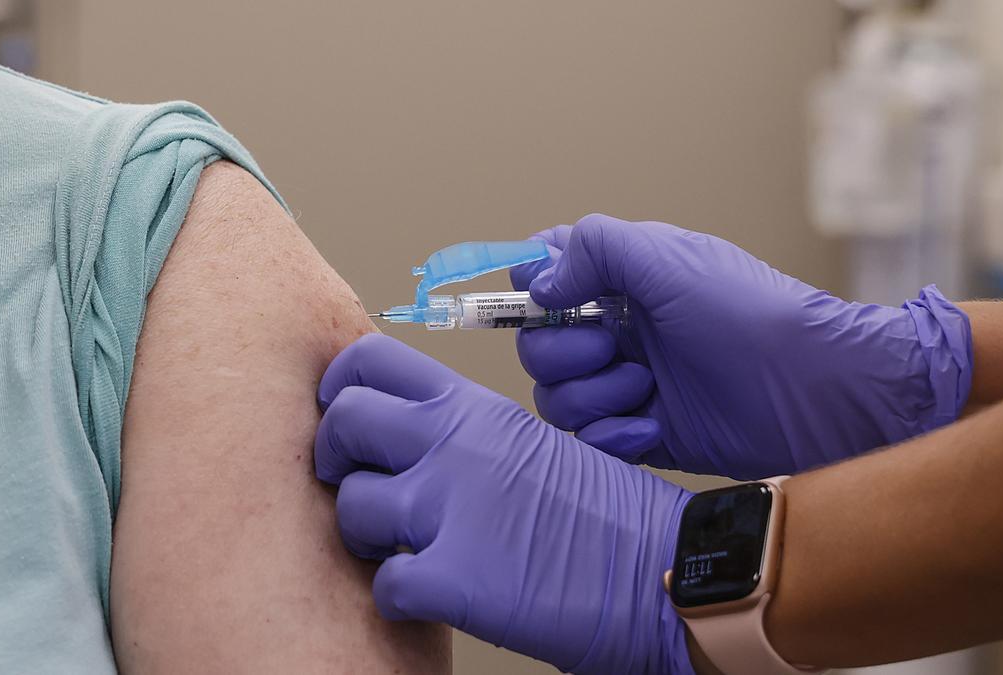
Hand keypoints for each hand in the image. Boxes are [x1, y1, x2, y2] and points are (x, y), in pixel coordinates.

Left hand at [314, 334, 694, 674]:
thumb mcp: (532, 442)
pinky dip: (401, 598)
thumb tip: (401, 444)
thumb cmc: (608, 514)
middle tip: (363, 485)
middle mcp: (453, 444)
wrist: (664, 567)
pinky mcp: (453, 578)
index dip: (341, 389)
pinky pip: (384, 586)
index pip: (368, 361)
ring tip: (408, 548)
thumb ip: (465, 433)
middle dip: (337, 460)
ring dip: (369, 537)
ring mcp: (448, 508)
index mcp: (474, 407)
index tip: (346, 416)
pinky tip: (436, 593)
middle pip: (342, 421)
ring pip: (349, 507)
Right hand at [511, 214, 971, 478]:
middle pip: (539, 346)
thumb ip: (594, 248)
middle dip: (566, 353)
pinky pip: (590, 442)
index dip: (534, 289)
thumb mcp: (669, 257)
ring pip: (558, 398)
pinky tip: (651, 428)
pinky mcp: (643, 435)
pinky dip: (612, 438)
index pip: (547, 277)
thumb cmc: (748, 314)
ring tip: (647, 390)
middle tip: (614, 349)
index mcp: (622, 282)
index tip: (549, 298)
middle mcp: (619, 331)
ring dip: (594, 396)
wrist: (811, 391)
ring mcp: (629, 385)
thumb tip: (540, 282)